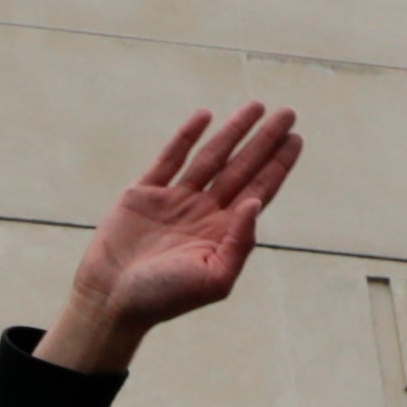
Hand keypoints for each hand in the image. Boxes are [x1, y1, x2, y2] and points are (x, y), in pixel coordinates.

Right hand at [42, 107, 302, 375]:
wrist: (111, 300)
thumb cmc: (164, 298)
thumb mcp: (214, 278)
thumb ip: (241, 242)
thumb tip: (256, 201)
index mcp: (223, 233)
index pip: (259, 190)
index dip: (278, 165)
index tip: (296, 138)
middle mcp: (203, 213)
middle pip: (241, 168)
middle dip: (264, 140)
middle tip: (288, 113)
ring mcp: (174, 201)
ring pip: (211, 157)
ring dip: (233, 131)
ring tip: (256, 106)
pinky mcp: (144, 194)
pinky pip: (170, 158)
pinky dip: (187, 136)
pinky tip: (205, 116)